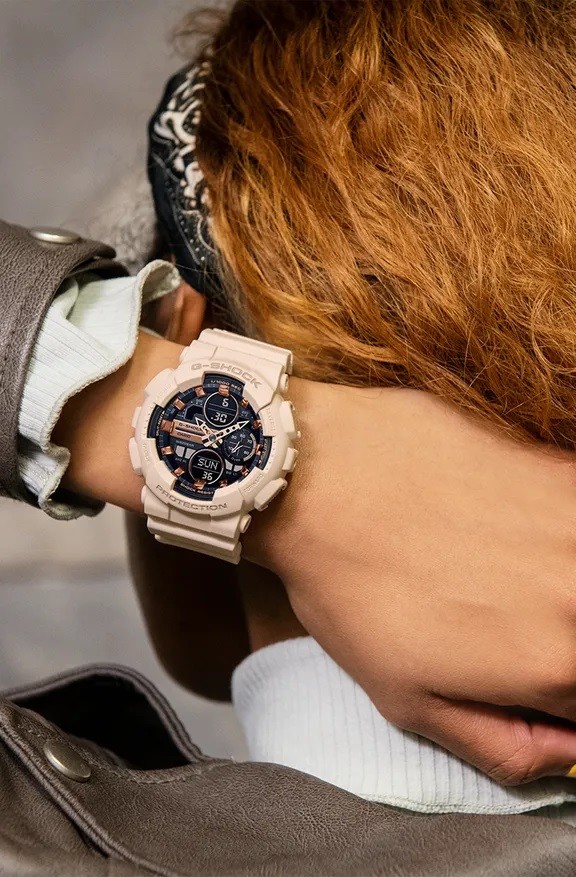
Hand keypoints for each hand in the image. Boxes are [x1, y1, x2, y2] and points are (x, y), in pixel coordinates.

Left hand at [55, 331, 575, 784]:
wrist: (320, 475)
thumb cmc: (353, 588)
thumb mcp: (411, 701)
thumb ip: (507, 746)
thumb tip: (569, 754)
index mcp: (558, 665)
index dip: (557, 702)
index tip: (521, 678)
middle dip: (555, 645)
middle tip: (501, 626)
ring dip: (555, 591)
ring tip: (493, 573)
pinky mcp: (562, 472)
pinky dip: (553, 543)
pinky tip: (498, 531)